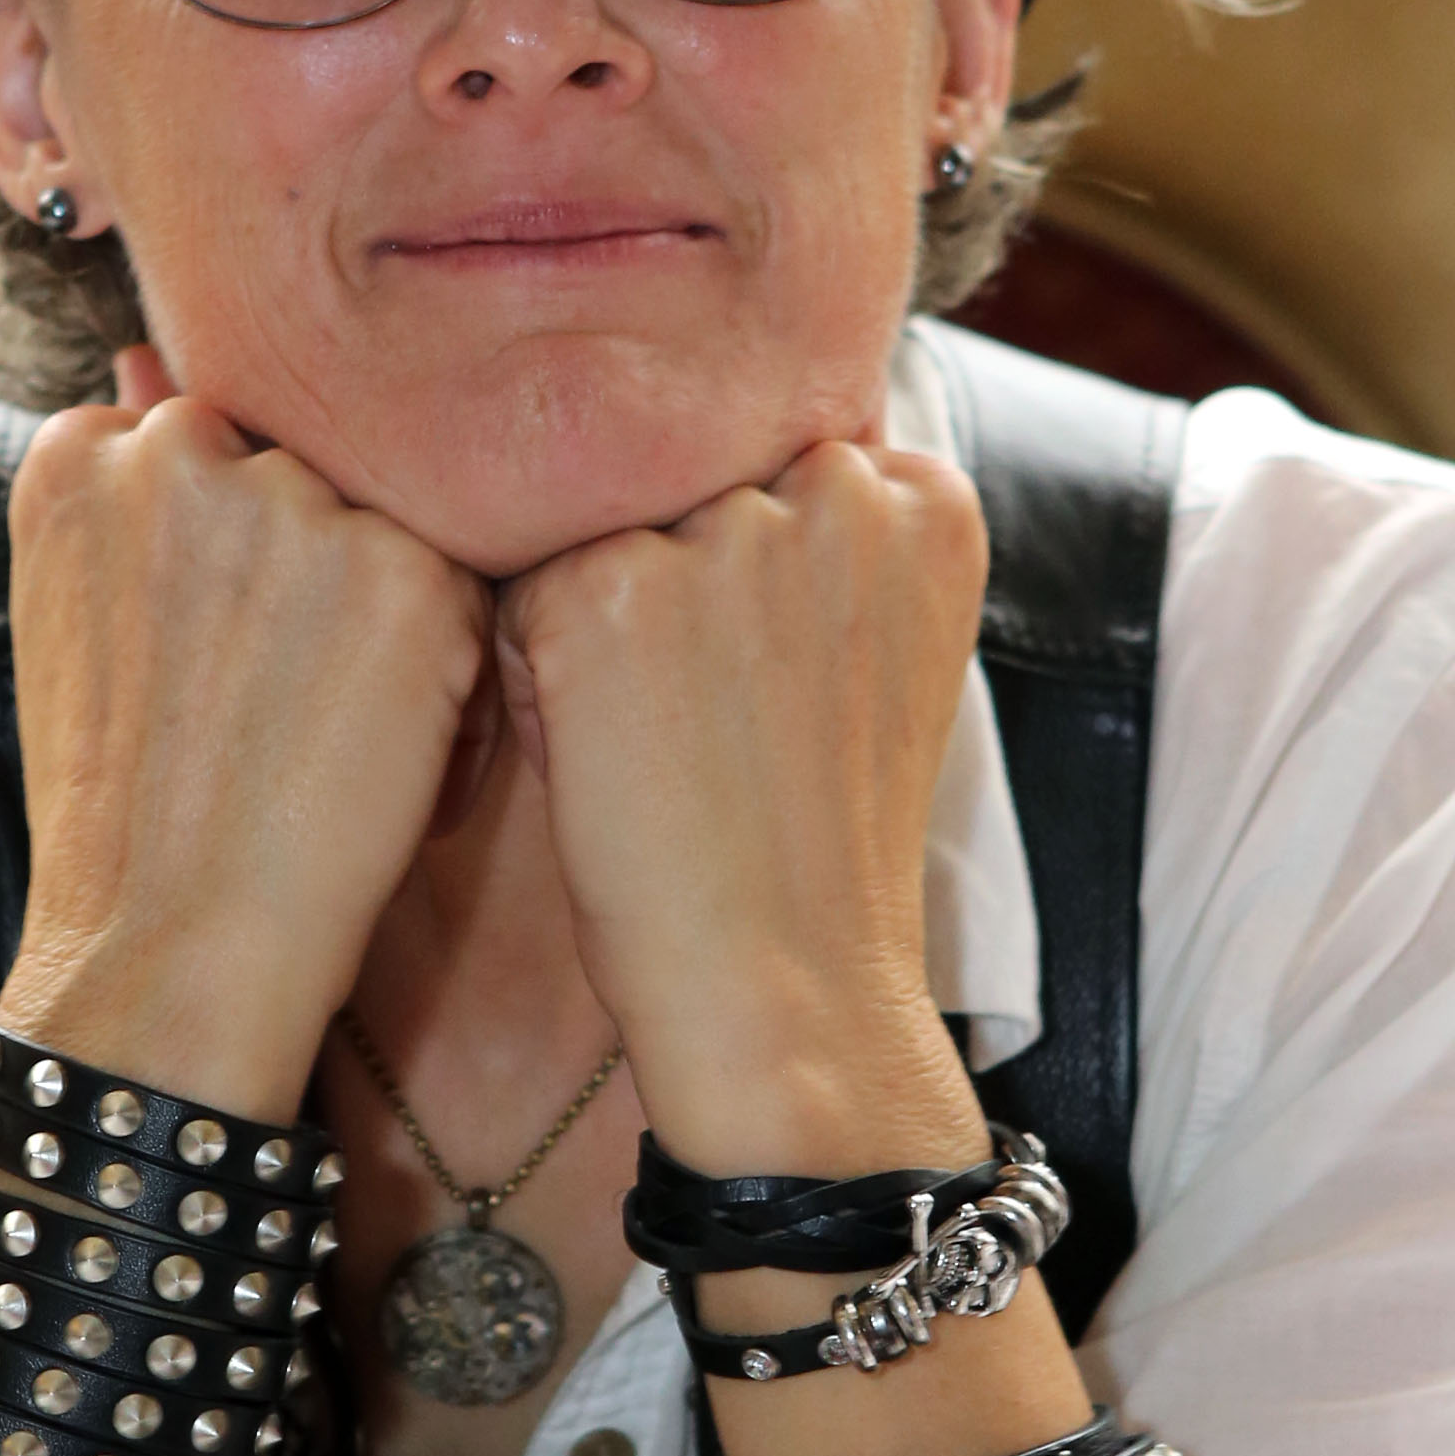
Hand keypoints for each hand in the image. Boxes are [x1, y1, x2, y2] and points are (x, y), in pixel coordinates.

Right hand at [0, 350, 493, 1117]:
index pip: (209, 441)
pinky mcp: (406, 571)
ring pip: (388, 520)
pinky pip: (466, 589)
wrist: (167, 950)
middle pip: (303, 469)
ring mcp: (294, 504)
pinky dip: (453, 682)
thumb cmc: (126, 809)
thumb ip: (130, 489)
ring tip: (324, 739)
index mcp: (80, 457)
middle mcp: (180, 448)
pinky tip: (385, 761)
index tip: (216, 658)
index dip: (236, 557)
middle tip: (276, 709)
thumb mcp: (88, 617)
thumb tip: (142, 355)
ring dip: (387, 615)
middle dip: (313, 571)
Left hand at [498, 441, 989, 1171]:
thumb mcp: (875, 656)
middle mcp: (839, 487)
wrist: (789, 992)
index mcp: (928, 499)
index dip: (754, 582)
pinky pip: (526, 595)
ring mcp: (724, 532)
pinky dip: (538, 683)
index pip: (784, 465)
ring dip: (603, 628)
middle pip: (691, 488)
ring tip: (663, 747)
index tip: (781, 691)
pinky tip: (606, 766)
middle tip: (715, 730)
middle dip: (676, 589)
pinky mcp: (611, 588)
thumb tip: (715, 464)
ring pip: (606, 533)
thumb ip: (831, 542)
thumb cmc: (819, 845)